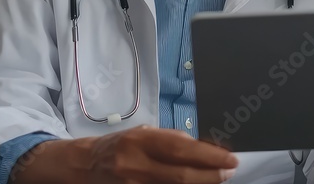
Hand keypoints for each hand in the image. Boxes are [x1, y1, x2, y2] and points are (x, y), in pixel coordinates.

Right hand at [11, 126, 237, 183]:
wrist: (84, 166)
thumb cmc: (119, 146)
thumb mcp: (142, 134)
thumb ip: (170, 140)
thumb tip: (202, 148)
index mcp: (140, 142)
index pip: (182, 149)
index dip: (209, 157)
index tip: (230, 160)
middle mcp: (135, 166)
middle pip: (181, 176)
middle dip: (210, 176)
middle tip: (228, 173)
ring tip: (214, 181)